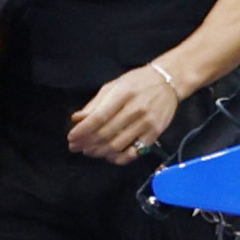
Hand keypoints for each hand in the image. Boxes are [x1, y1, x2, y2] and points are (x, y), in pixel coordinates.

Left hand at [67, 64, 181, 165]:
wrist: (169, 81)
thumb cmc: (138, 82)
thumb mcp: (114, 85)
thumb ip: (96, 103)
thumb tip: (77, 119)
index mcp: (123, 94)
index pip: (99, 117)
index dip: (83, 130)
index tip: (71, 137)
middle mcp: (136, 109)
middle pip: (106, 133)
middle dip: (87, 143)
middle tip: (76, 147)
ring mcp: (147, 123)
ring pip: (118, 145)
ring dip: (99, 152)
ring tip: (89, 151)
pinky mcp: (155, 133)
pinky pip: (134, 152)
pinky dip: (119, 158)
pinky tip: (110, 156)